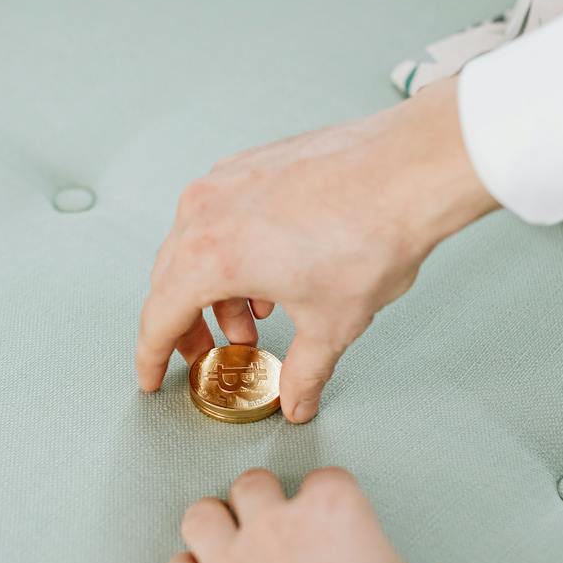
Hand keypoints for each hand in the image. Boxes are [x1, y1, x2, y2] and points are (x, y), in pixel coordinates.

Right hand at [135, 76, 496, 422]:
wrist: (410, 169)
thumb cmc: (371, 234)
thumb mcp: (332, 324)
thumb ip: (303, 372)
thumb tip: (295, 399)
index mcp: (210, 257)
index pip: (158, 317)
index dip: (153, 357)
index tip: (151, 377)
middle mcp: (205, 212)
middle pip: (171, 281)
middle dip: (187, 326)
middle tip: (208, 355)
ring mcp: (226, 180)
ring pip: (195, 246)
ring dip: (215, 290)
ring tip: (255, 319)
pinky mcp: (252, 163)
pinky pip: (220, 216)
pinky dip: (233, 252)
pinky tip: (272, 273)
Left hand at [161, 467, 458, 562]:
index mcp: (333, 513)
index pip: (325, 480)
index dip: (329, 504)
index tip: (331, 528)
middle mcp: (272, 525)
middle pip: (253, 486)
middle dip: (261, 504)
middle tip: (272, 535)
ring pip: (202, 516)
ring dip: (215, 530)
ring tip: (227, 554)